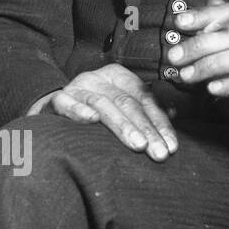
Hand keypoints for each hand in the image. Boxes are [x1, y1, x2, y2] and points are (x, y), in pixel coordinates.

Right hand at [36, 63, 176, 160]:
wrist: (54, 108)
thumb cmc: (94, 109)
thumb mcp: (121, 104)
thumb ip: (146, 109)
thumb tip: (174, 113)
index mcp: (117, 76)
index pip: (144, 98)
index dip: (160, 123)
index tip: (171, 146)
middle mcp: (98, 78)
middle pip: (126, 102)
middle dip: (145, 129)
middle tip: (158, 152)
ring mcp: (76, 87)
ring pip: (103, 104)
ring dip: (122, 125)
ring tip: (137, 145)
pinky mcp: (57, 99)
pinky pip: (68, 104)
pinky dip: (80, 110)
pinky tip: (92, 120)